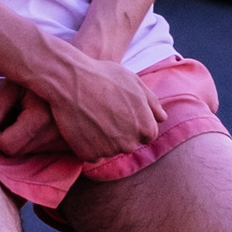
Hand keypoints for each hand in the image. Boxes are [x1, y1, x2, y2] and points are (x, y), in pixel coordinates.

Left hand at [0, 79, 67, 161]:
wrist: (69, 72)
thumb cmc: (38, 73)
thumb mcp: (13, 83)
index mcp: (41, 118)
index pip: (8, 146)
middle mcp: (57, 133)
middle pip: (19, 151)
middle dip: (5, 139)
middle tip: (4, 116)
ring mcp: (67, 140)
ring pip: (30, 152)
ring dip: (20, 139)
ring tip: (22, 114)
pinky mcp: (71, 143)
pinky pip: (45, 149)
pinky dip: (34, 139)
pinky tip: (35, 121)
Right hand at [39, 48, 162, 162]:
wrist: (70, 81)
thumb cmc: (104, 77)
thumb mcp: (134, 82)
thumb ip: (152, 103)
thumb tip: (161, 118)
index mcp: (146, 128)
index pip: (147, 134)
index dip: (134, 122)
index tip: (120, 112)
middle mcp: (130, 144)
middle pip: (128, 144)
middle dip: (120, 132)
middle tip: (104, 113)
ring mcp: (109, 151)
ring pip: (110, 150)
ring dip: (103, 139)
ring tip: (91, 116)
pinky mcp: (89, 155)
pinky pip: (91, 154)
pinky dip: (87, 144)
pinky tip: (82, 126)